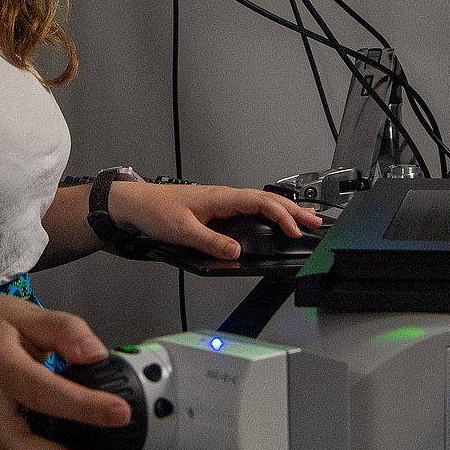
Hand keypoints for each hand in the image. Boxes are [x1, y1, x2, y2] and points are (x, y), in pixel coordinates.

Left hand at [108, 182, 320, 260]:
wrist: (134, 204)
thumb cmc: (154, 210)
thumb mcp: (183, 230)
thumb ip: (211, 242)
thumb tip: (236, 252)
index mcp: (220, 197)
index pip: (260, 202)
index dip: (282, 215)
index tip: (295, 229)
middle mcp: (224, 197)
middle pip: (266, 200)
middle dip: (293, 210)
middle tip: (316, 222)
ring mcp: (221, 203)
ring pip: (259, 204)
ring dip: (282, 211)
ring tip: (303, 221)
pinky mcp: (216, 210)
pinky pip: (248, 210)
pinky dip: (266, 215)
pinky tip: (272, 222)